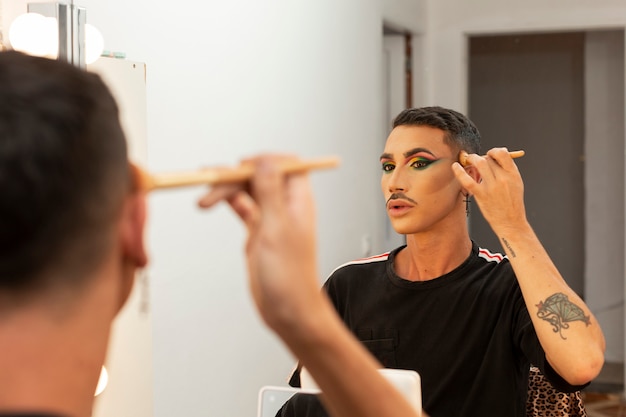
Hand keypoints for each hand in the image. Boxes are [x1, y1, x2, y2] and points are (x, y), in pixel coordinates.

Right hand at [198, 155, 320, 331]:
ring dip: (226, 190)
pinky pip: (242, 208)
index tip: (241, 166)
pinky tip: (212, 202)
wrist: (288, 311)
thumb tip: (265, 162)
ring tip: (204, 200)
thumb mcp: (277, 230)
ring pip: (248, 192)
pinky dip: (228, 202)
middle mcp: (285, 207)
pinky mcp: (258, 233)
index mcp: (298, 202)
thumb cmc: (290, 278)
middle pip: (260, 176)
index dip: (263, 160)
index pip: (286, 165)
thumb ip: (270, 193)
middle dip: (236, 176)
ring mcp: (271, 219)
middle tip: (211, 184)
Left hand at [452, 147, 527, 233]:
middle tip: (476, 160)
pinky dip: (459, 172)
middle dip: (480, 157)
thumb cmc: (512, 203)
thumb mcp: (516, 183)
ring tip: (468, 160)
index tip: (489, 154)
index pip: (503, 154)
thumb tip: (496, 156)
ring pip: (479, 164)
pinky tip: (455, 167)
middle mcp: (503, 179)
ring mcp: (492, 187)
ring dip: (471, 159)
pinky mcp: (481, 195)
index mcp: (513, 174)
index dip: (494, 151)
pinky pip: (468, 180)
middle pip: (489, 158)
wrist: (511, 223)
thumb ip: (507, 169)